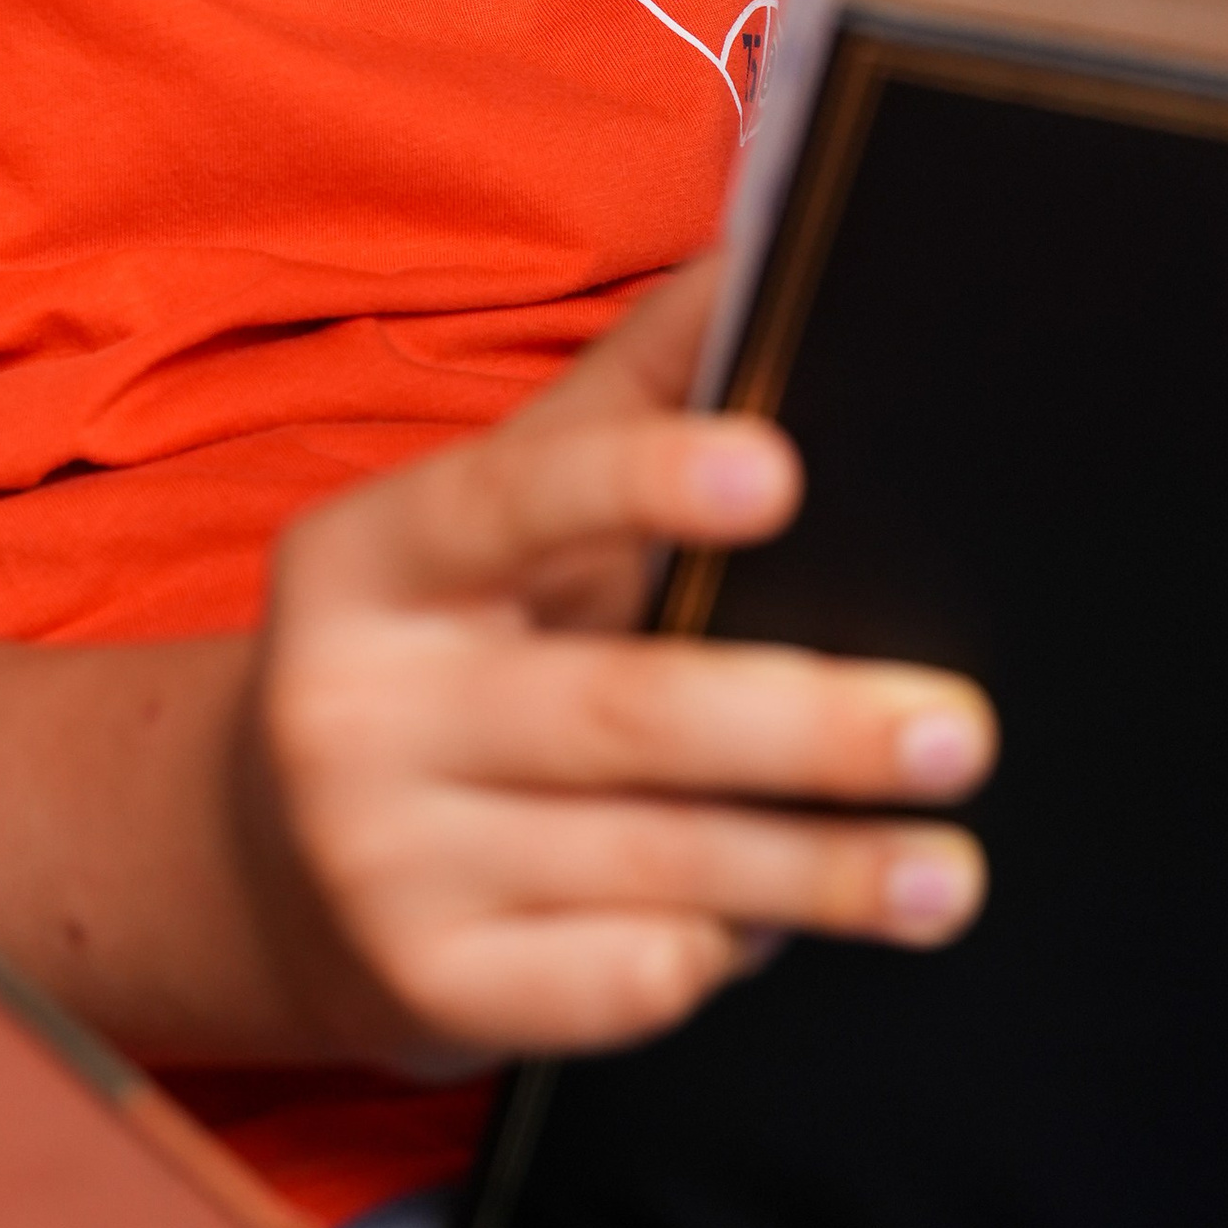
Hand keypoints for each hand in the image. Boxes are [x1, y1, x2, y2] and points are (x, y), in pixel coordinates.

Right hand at [234, 261, 996, 1070]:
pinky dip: (713, 956)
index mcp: (370, 554)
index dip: (646, 482)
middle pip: (618, 709)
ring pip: (646, 861)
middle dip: (805, 724)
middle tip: (956, 729)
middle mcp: (354, 701)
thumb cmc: (442, 643)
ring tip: (948, 868)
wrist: (271, 859)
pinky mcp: (426, 987)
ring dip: (817, 870)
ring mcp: (380, 856)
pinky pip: (613, 981)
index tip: (781, 470)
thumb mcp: (492, 514)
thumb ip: (627, 392)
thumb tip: (760, 239)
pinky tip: (783, 936)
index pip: (515, 501)